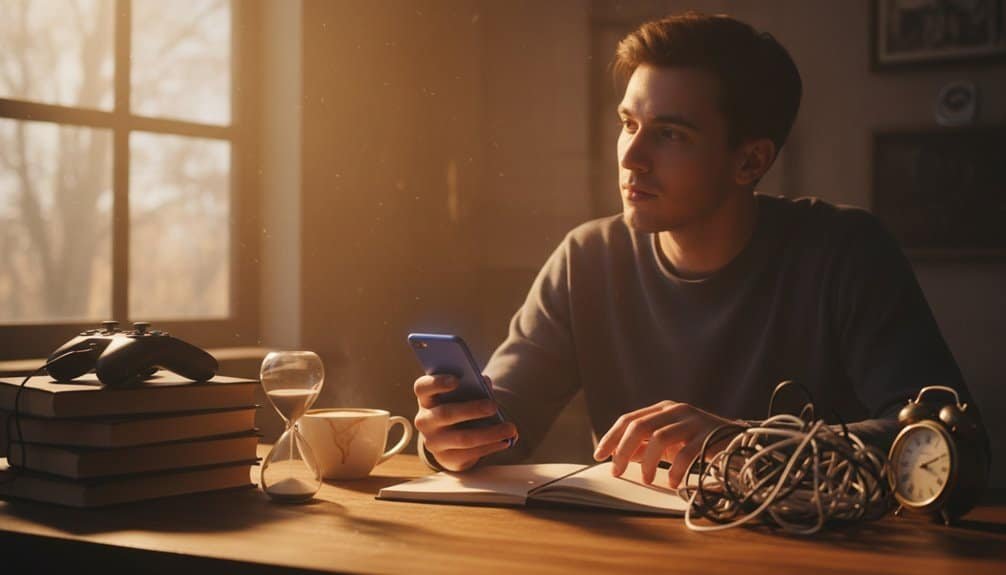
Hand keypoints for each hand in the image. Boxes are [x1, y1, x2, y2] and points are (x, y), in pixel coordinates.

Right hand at [413, 373, 517, 471]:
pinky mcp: (446, 458)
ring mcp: (433, 441)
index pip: (423, 388)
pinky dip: (490, 447)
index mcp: (426, 399)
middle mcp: (425, 420)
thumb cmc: (458, 407)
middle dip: (472, 410)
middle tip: (493, 406)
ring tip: (510, 428)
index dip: (437, 383)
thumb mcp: (461, 396)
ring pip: (463, 438)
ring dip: (489, 433)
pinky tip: (505, 441)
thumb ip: (471, 386)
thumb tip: (485, 382)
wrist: (450, 440)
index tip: (457, 380)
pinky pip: (470, 454)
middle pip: (445, 414)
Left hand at [592, 400, 741, 487]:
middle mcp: (675, 410)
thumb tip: (620, 457)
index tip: (598, 456)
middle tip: (617, 471)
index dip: (611, 438)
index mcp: (662, 409)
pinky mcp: (708, 435)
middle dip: (623, 450)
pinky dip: (676, 469)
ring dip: (648, 461)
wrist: (738, 440)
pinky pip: (686, 452)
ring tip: (646, 479)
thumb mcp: (668, 443)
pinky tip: (673, 482)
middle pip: (639, 426)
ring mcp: (692, 421)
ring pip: (659, 437)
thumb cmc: (698, 442)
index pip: (629, 419)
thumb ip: (645, 446)